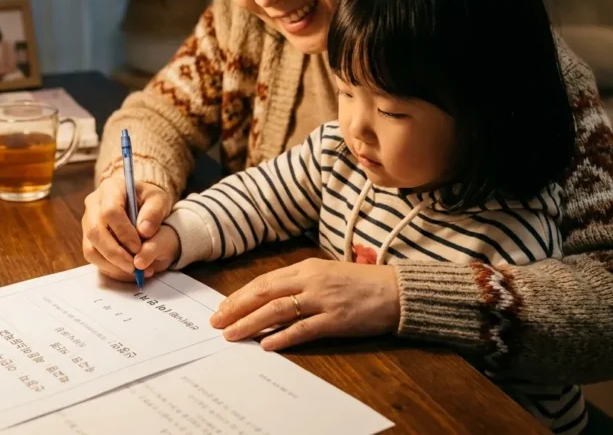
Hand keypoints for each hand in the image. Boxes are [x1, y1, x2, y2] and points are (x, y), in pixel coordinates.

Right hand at [81, 174, 172, 281]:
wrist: (139, 202)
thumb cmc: (148, 199)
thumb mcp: (159, 199)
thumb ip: (154, 212)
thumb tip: (144, 231)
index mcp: (110, 189)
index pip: (110, 212)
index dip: (123, 232)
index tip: (138, 246)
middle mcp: (93, 204)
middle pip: (95, 232)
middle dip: (116, 253)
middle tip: (135, 267)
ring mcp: (87, 221)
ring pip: (91, 248)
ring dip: (111, 264)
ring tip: (133, 271)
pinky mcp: (88, 237)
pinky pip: (93, 256)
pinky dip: (109, 267)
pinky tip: (126, 270)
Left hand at [210, 258, 400, 350]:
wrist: (396, 291)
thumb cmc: (361, 283)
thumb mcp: (326, 274)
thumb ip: (300, 283)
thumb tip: (270, 298)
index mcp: (307, 267)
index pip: (264, 281)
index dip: (241, 295)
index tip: (222, 307)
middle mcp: (311, 281)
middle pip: (264, 293)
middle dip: (237, 308)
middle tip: (217, 322)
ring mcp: (323, 300)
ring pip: (277, 311)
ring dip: (251, 323)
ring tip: (232, 334)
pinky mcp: (336, 320)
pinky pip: (303, 329)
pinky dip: (282, 337)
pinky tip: (266, 344)